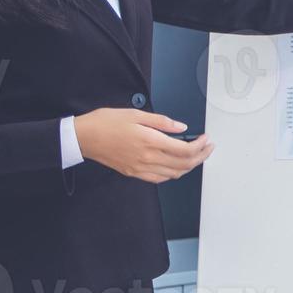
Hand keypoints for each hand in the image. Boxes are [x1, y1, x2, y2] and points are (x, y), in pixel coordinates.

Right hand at [74, 108, 213, 183]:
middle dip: (201, 157)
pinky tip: (176, 166)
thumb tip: (181, 127)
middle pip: (184, 164)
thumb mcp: (136, 114)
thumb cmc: (105, 123)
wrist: (84, 137)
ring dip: (189, 166)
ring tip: (196, 156)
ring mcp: (140, 168)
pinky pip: (159, 179)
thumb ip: (162, 122)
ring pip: (174, 174)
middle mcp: (147, 158)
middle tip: (208, 148)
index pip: (185, 150)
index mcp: (150, 141)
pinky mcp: (133, 173)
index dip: (200, 146)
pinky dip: (173, 174)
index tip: (205, 139)